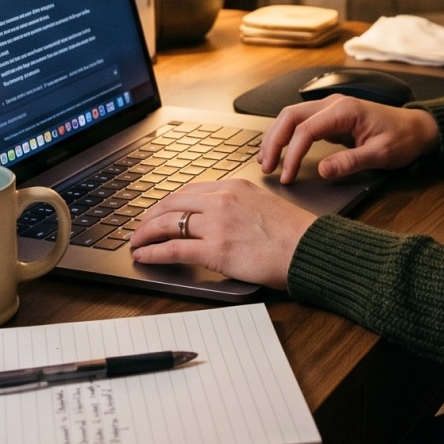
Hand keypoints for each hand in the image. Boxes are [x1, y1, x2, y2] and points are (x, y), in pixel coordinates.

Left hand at [129, 179, 316, 289]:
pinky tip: (143, 256)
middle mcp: (222, 200)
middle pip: (172, 203)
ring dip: (145, 233)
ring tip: (135, 242)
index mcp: (234, 187)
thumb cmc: (294, 232)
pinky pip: (173, 248)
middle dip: (150, 216)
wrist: (307, 248)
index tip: (160, 212)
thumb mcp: (264, 204)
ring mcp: (217, 224)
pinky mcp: (215, 249)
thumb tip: (222, 218)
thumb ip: (239, 205)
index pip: (190, 190)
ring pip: (168, 223)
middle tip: (140, 227)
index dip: (168, 203)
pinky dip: (153, 252)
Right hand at [259, 96, 439, 183]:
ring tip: (267, 162)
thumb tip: (322, 171)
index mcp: (345, 110)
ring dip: (276, 137)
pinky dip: (286, 136)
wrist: (418, 128)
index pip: (306, 130)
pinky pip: (302, 122)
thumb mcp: (380, 155)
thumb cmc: (403, 139)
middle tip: (267, 168)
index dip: (292, 154)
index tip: (287, 176)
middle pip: (291, 116)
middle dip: (274, 141)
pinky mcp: (332, 117)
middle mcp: (334, 103)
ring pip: (292, 116)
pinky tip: (279, 151)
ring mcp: (332, 108)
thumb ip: (350, 162)